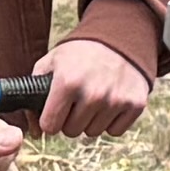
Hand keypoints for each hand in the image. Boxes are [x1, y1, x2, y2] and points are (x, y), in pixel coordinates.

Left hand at [34, 34, 151, 139]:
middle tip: (75, 99)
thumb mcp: (51, 63)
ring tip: (93, 97)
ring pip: (93, 132)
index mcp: (67, 82)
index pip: (50, 126)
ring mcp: (116, 100)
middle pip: (71, 132)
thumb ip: (34, 94)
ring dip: (90, 120)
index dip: (50, 119)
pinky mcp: (135, 104)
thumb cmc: (79, 54)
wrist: (119, 37)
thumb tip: (34, 133)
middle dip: (69, 119)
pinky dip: (110, 121)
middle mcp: (93, 93)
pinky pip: (114, 131)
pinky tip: (109, 101)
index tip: (54, 109)